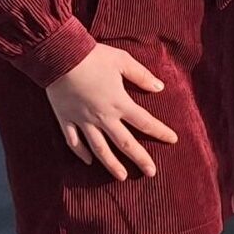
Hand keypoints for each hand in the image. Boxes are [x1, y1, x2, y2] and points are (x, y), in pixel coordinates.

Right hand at [44, 44, 178, 179]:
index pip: (144, 121)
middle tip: (151, 172)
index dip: (160, 131)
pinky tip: (88, 162)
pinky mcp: (66, 119)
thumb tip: (159, 87)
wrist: (60, 56)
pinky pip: (73, 142)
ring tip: (121, 177)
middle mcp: (103, 117)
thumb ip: (141, 75)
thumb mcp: (122, 61)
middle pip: (124, 143)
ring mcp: (83, 121)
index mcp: (119, 102)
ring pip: (99, 149)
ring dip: (111, 164)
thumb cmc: (93, 56)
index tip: (173, 140)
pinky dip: (81, 153)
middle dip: (139, 158)